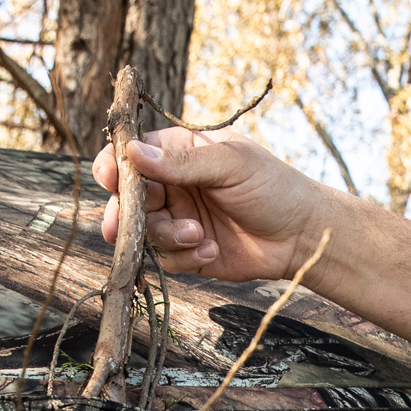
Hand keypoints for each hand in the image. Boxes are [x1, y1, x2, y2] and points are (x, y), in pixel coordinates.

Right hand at [93, 128, 338, 282]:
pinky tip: (211, 250)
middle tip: (120, 225)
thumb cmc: (273, 187)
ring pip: (145, 230)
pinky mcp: (189, 251)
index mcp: (181, 152)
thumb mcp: (230, 165)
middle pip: (129, 196)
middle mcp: (174, 184)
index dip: (115, 165)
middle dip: (124, 211)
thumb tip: (134, 152)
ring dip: (165, 235)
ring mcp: (179, 218)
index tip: (108, 178)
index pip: (134, 153)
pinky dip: (184, 256)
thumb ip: (182, 162)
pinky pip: (166, 258)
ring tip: (197, 234)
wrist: (303, 235)